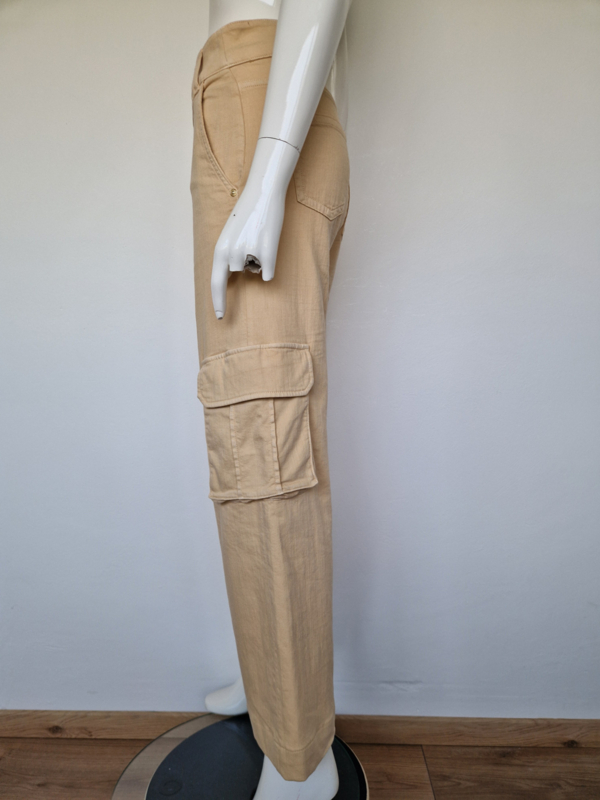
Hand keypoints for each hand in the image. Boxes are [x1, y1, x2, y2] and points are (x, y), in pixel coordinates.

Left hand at [211, 138, 298, 318]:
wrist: (263, 192)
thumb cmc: (248, 213)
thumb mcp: (229, 235)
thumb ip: (227, 254)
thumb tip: (235, 274)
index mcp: (219, 249)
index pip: (216, 283)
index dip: (218, 301)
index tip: (220, 317)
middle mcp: (231, 254)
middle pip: (241, 272)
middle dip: (248, 262)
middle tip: (251, 239)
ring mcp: (249, 254)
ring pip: (256, 270)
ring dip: (259, 259)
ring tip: (260, 237)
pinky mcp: (267, 253)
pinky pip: (269, 273)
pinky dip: (271, 264)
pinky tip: (269, 242)